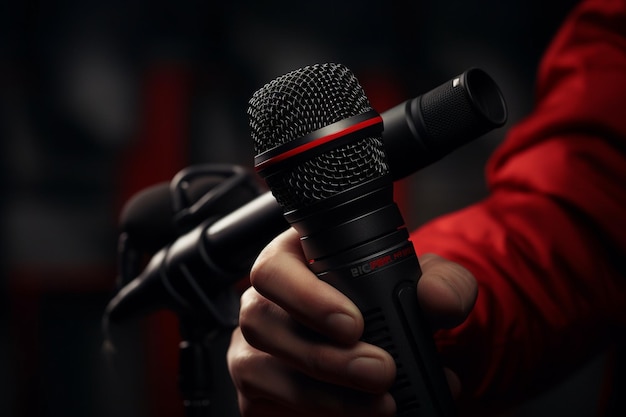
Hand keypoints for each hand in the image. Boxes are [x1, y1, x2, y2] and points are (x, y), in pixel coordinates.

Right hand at [227, 228, 476, 415]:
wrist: (397, 353)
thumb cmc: (396, 307)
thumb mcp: (428, 289)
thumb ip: (444, 284)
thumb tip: (436, 299)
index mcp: (295, 261)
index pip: (273, 268)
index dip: (306, 297)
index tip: (354, 324)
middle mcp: (265, 302)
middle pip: (261, 322)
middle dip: (322, 354)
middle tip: (380, 370)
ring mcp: (254, 349)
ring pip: (260, 370)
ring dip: (322, 392)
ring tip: (381, 403)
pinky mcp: (257, 393)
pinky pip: (267, 407)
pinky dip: (316, 414)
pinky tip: (361, 415)